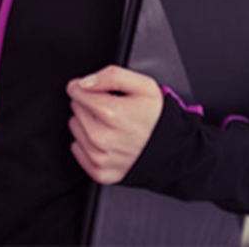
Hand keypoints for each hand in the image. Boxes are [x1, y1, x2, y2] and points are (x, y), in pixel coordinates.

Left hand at [66, 65, 163, 183]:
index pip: (76, 91)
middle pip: (75, 109)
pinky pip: (77, 149)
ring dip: (88, 124)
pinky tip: (108, 141)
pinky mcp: (99, 171)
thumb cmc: (158, 119)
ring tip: (112, 126)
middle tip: (113, 110)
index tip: (100, 92)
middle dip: (90, 105)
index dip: (87, 87)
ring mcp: (99, 157)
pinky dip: (88, 144)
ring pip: (75, 128)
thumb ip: (112, 76)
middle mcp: (101, 138)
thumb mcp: (144, 86)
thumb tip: (85, 82)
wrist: (173, 150)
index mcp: (111, 114)